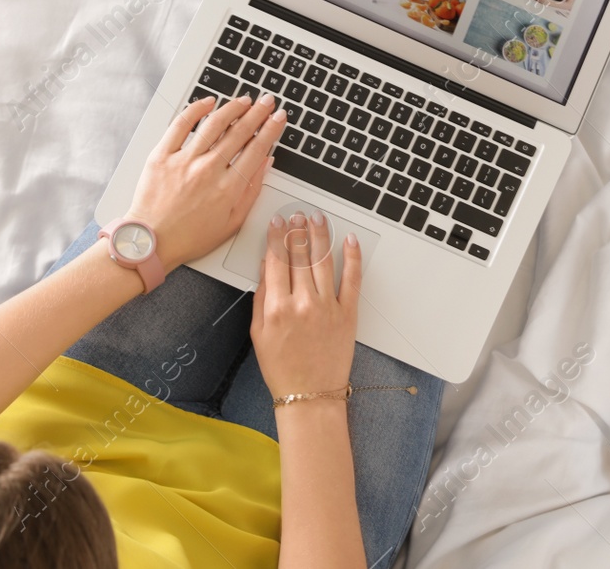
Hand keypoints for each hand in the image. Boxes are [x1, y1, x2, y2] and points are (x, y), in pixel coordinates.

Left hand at [124, 93, 285, 270]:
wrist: (151, 243)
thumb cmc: (190, 237)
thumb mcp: (232, 223)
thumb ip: (252, 191)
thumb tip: (266, 164)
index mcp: (228, 188)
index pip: (257, 149)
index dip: (271, 129)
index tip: (278, 117)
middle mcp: (208, 170)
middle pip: (239, 132)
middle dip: (258, 113)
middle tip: (267, 101)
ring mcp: (184, 161)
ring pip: (214, 124)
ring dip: (232, 108)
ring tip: (243, 101)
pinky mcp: (162, 156)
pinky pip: (180, 125)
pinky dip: (196, 110)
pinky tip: (208, 103)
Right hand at [252, 213, 360, 396]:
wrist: (310, 395)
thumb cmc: (282, 368)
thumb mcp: (258, 334)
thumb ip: (261, 298)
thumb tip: (265, 269)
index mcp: (277, 308)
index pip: (276, 261)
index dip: (276, 238)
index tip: (276, 223)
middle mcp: (303, 303)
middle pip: (299, 256)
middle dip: (297, 231)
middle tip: (296, 215)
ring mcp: (327, 307)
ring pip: (323, 261)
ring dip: (320, 236)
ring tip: (317, 219)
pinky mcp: (348, 313)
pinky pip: (351, 279)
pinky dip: (352, 258)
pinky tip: (349, 241)